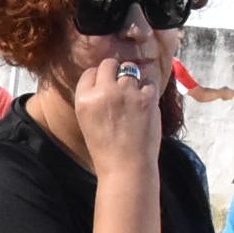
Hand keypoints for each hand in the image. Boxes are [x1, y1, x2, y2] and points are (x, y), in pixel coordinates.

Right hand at [73, 55, 161, 175]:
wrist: (126, 167)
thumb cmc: (106, 150)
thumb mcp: (88, 122)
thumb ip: (94, 100)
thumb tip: (105, 83)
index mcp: (84, 99)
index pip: (89, 72)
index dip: (98, 78)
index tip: (104, 86)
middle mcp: (103, 92)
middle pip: (108, 64)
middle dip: (115, 71)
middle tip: (121, 85)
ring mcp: (126, 93)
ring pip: (130, 69)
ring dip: (133, 79)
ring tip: (134, 94)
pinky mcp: (146, 98)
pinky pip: (149, 82)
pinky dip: (148, 90)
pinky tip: (146, 102)